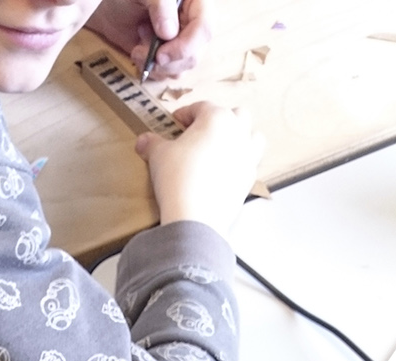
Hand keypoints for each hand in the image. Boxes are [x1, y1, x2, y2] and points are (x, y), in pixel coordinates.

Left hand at [87, 0, 212, 78]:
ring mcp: (183, 40)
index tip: (161, 55)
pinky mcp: (171, 55)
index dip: (186, 46)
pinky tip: (139, 53)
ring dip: (157, 66)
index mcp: (195, 1)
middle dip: (167, 61)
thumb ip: (160, 6)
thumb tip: (169, 33)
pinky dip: (152, 70)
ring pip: (182, 68)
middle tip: (143, 52)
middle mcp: (193, 21)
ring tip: (138, 47)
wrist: (111, 9)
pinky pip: (169, 73)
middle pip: (195, 54)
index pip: (204, 27)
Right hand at [138, 101, 263, 233]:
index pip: (200, 107)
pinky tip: (224, 172)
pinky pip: (249, 164)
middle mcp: (237, 132)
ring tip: (222, 147)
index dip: (185, 114)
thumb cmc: (178, 178)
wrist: (195, 218)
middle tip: (201, 133)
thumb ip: (152, 144)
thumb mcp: (159, 156)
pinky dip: (239, 163)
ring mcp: (247, 156)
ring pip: (252, 136)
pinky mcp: (249, 179)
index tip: (175, 124)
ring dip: (239, 137)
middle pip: (234, 114)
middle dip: (218, 119)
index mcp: (216, 118)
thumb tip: (143, 141)